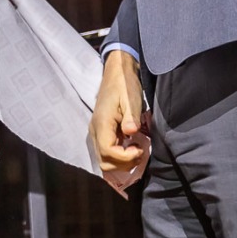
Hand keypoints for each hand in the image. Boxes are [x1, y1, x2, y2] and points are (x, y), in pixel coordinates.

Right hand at [91, 50, 148, 189]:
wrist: (116, 73)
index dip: (125, 157)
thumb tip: (131, 132)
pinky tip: (131, 147)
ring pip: (104, 160)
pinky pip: (106, 153)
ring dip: (121, 163)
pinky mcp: (101, 133)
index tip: (140, 148)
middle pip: (104, 161)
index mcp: (101, 123)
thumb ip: (131, 116)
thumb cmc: (124, 85)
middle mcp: (95, 131)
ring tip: (137, 151)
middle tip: (140, 152)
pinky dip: (119, 157)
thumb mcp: (131, 98)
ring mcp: (96, 133)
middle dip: (123, 164)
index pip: (107, 152)